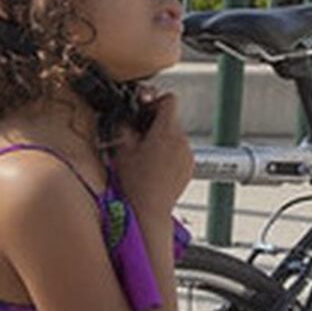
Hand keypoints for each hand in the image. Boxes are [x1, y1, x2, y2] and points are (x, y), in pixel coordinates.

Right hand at [111, 89, 191, 216]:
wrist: (149, 210)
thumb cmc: (134, 183)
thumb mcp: (122, 149)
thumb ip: (125, 124)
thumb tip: (127, 114)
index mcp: (166, 132)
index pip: (169, 100)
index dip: (154, 102)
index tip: (144, 112)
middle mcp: (182, 140)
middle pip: (171, 119)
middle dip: (155, 124)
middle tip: (138, 138)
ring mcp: (188, 154)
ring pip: (175, 136)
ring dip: (162, 140)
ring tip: (145, 157)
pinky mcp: (189, 166)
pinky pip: (179, 151)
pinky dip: (169, 154)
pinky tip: (155, 167)